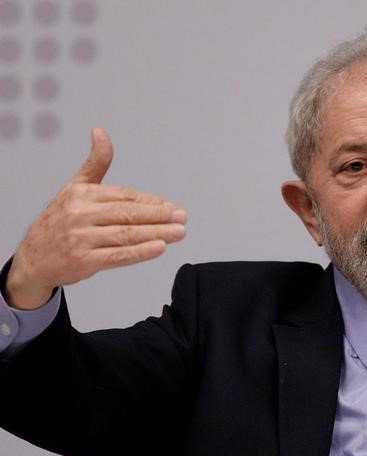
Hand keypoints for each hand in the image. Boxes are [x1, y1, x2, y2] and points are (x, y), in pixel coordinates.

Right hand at [4, 128, 186, 308]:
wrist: (34, 258)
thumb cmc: (59, 221)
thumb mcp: (74, 187)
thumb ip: (95, 163)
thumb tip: (101, 133)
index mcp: (82, 195)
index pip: (124, 196)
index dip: (150, 202)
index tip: (171, 206)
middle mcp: (80, 214)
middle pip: (128, 214)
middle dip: (159, 216)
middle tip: (182, 217)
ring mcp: (81, 239)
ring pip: (126, 234)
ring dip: (157, 233)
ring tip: (178, 232)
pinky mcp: (83, 261)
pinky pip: (118, 255)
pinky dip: (140, 252)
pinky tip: (159, 248)